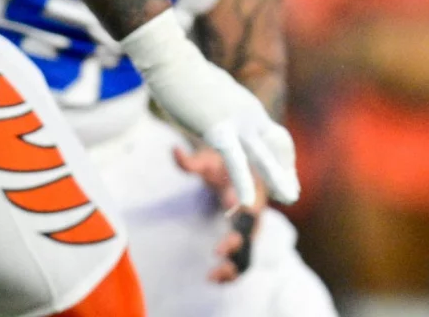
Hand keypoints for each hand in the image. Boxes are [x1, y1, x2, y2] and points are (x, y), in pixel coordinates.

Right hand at [121, 12, 298, 208]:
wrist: (172, 60)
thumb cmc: (189, 77)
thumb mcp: (217, 94)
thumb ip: (226, 106)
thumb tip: (224, 109)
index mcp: (250, 109)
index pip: (276, 137)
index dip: (283, 158)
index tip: (288, 176)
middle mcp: (250, 115)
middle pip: (276, 146)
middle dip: (285, 172)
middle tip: (294, 195)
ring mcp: (236, 121)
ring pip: (262, 155)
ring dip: (277, 178)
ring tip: (290, 198)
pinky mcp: (217, 128)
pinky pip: (234, 160)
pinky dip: (243, 182)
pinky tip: (249, 203)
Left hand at [174, 144, 263, 281]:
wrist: (238, 170)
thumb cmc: (222, 163)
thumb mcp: (207, 159)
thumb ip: (191, 160)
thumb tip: (173, 150)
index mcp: (253, 187)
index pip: (251, 197)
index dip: (243, 206)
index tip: (230, 210)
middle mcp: (256, 209)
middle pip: (252, 229)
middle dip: (238, 241)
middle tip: (218, 251)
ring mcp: (251, 227)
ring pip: (249, 251)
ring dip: (235, 265)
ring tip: (213, 276)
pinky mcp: (244, 239)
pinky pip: (242, 259)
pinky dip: (232, 271)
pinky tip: (212, 278)